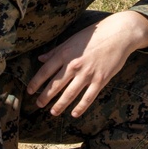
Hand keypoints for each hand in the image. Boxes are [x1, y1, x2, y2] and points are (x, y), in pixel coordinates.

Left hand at [26, 9, 147, 118]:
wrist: (119, 34)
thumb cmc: (95, 35)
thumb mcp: (72, 39)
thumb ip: (56, 51)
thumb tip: (40, 58)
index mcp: (65, 54)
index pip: (45, 71)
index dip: (36, 82)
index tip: (29, 91)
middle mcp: (74, 65)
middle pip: (55, 85)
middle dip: (45, 97)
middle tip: (38, 105)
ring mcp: (87, 73)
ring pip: (70, 94)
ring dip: (60, 105)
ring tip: (53, 113)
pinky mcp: (100, 80)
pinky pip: (88, 97)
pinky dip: (80, 107)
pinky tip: (74, 114)